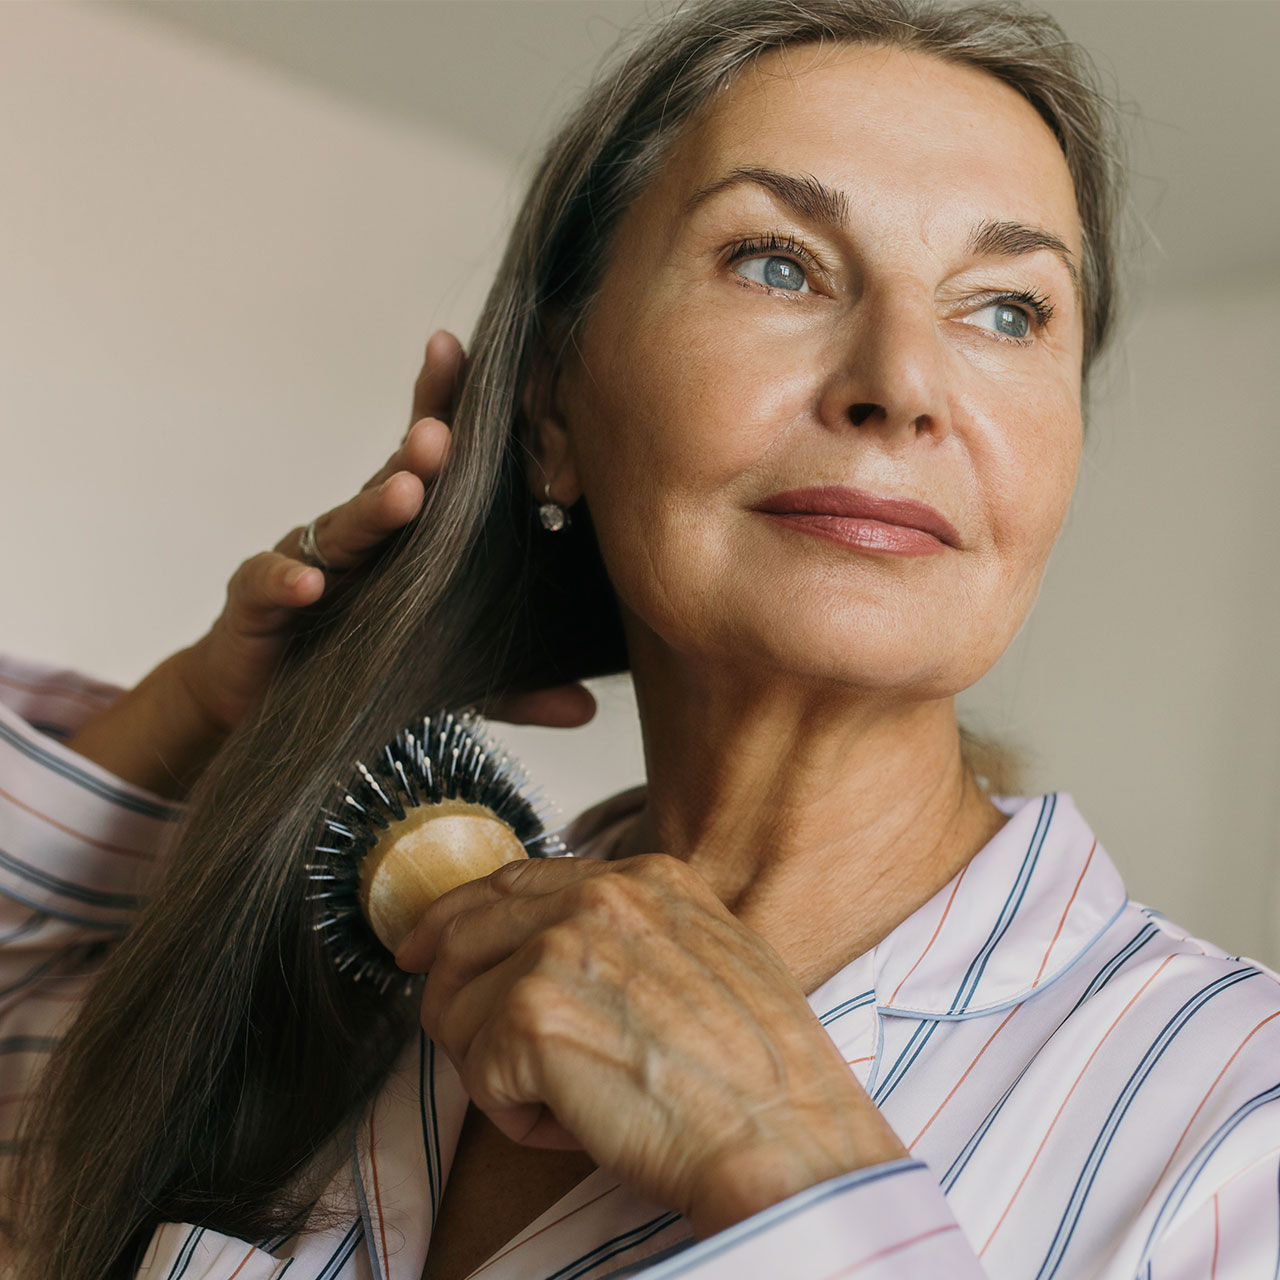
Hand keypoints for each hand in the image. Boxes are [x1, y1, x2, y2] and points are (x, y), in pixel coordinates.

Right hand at [65, 331, 595, 797]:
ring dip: (372, 511)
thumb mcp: (448, 682)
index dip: (442, 408)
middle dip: (419, 455)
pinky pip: (268, 586)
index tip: (463, 354)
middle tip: (449, 433)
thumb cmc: (357, 670)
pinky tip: (310, 584)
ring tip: (406, 494)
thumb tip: (586, 709)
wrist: (262, 712)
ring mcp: (303, 564)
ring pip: (339, 528)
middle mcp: (355, 539)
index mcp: (403, 538)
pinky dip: (286, 581)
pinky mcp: (256, 606)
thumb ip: (514, 690)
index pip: (427, 465)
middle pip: (389, 483)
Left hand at [395, 854, 908, 1238]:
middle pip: (464, 933)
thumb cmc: (765, 1073)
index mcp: (645, 877)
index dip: (458, 919)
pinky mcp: (530, 1014)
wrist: (787, 1138)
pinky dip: (516, 1118)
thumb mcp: (713, 958)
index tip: (427, 951)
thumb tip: (552, 949)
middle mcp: (598, 896)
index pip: (516, 880)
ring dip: (498, 1068)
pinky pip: (476, 1076)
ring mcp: (560, 948)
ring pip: (458, 1007)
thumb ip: (635, 934)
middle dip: (458, 1002)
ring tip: (569, 1100)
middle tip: (483, 1055)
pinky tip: (579, 1124)